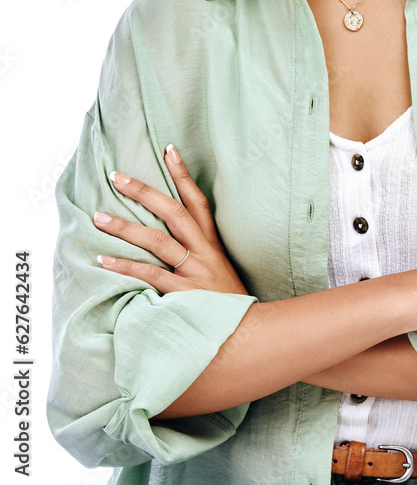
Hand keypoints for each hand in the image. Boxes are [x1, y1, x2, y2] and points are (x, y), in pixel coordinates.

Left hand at [93, 144, 248, 295]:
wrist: (249, 335)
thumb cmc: (228, 305)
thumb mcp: (220, 273)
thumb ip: (200, 255)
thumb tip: (176, 240)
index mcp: (212, 244)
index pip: (197, 201)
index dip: (183, 175)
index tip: (168, 149)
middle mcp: (203, 253)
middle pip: (173, 212)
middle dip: (144, 191)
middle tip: (117, 176)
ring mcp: (194, 272)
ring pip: (157, 240)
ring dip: (125, 227)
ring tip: (99, 217)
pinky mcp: (184, 294)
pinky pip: (150, 275)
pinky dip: (125, 267)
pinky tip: (104, 259)